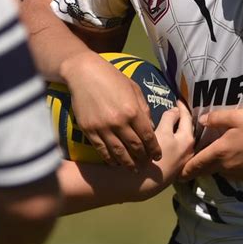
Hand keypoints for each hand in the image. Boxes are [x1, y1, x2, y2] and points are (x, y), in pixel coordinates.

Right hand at [66, 54, 161, 169]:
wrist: (85, 74)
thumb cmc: (113, 78)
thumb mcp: (134, 89)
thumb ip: (143, 110)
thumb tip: (151, 127)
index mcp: (133, 111)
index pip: (148, 136)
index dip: (154, 149)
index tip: (157, 156)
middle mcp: (119, 122)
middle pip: (134, 147)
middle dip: (142, 158)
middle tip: (146, 165)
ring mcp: (102, 128)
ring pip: (118, 152)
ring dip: (127, 163)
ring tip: (133, 169)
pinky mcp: (89, 130)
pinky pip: (101, 149)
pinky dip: (109, 159)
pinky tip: (115, 163)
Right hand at [154, 101, 194, 181]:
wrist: (143, 183)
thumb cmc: (152, 154)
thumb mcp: (161, 132)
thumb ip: (169, 119)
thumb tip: (175, 111)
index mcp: (188, 139)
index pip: (186, 117)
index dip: (182, 107)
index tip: (178, 100)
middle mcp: (190, 149)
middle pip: (187, 128)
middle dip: (183, 117)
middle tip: (177, 108)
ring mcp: (184, 159)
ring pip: (183, 138)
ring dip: (179, 128)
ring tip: (172, 120)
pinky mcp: (176, 166)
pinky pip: (178, 147)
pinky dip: (175, 139)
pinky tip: (168, 137)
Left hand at [180, 109, 242, 180]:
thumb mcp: (235, 116)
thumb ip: (216, 118)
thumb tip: (201, 120)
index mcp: (219, 152)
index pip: (196, 164)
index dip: (184, 170)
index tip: (176, 175)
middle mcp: (225, 166)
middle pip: (205, 170)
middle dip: (196, 170)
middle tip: (187, 169)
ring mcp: (237, 173)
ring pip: (219, 171)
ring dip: (213, 167)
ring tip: (212, 158)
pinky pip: (232, 172)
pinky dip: (228, 167)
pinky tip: (234, 158)